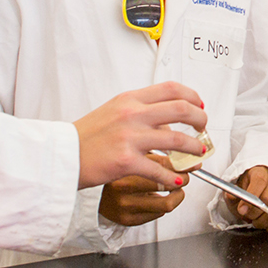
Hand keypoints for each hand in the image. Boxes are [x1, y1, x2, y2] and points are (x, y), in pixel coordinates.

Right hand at [73, 82, 207, 188]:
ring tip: (199, 153)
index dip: (192, 96)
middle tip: (203, 128)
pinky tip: (178, 179)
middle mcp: (132, 115)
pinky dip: (173, 176)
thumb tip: (167, 121)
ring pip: (178, 141)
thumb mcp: (114, 111)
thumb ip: (140, 111)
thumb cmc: (87, 135)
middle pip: (181, 109)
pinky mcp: (127, 161)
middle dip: (200, 120)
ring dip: (194, 148)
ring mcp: (130, 138)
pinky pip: (160, 169)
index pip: (171, 88)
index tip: (199, 106)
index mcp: (130, 99)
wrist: (64, 155)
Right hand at [99, 154, 185, 225]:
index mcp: (123, 163)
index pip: (164, 162)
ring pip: (167, 204)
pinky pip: (157, 214)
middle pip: (167, 184)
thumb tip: (185, 153)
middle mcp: (123, 185)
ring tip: (175, 189)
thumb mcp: (130, 154)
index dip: (183, 163)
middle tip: (184, 177)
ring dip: (177, 196)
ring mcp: (125, 204)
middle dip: (183, 179)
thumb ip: (155, 152)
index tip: (190, 163)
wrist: (90, 194)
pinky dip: (163, 206)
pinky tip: (159, 199)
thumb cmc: (113, 173)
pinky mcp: (127, 219)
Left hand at [229, 165, 267, 231]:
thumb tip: (231, 195)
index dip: (250, 199)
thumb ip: (232, 193)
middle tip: (247, 216)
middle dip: (253, 214)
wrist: (258, 191)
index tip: (242, 209)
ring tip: (256, 220)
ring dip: (262, 223)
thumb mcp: (236, 189)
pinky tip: (266, 224)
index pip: (260, 182)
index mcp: (261, 173)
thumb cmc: (246, 190)